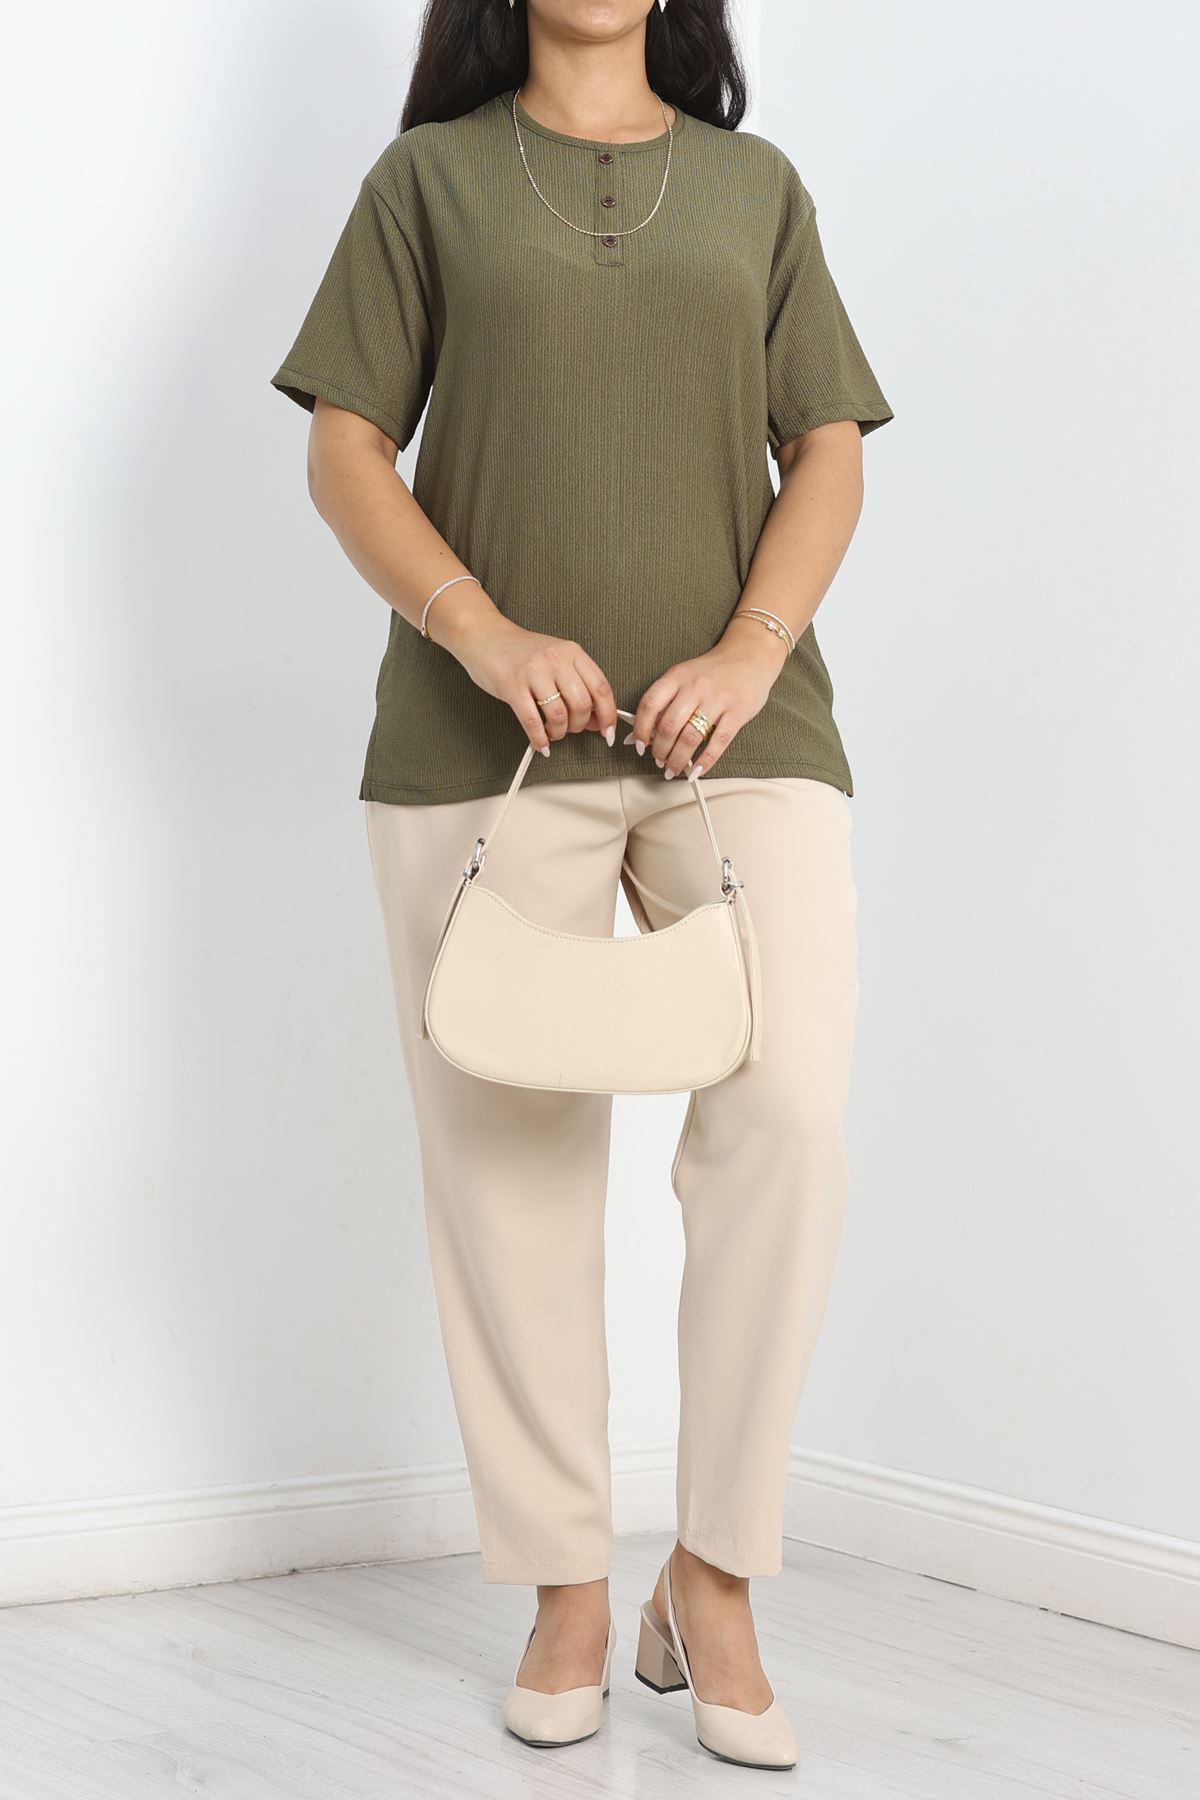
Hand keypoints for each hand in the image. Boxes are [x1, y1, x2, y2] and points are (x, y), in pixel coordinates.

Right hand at [431, 596, 617, 755]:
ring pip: (559, 715)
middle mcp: (555, 660)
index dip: (608, 715)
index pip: (601, 688)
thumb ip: (578, 685)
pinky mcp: (512, 687)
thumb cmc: (521, 651)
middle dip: (580, 726)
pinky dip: (539, 739)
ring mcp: (533, 673)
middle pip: (582, 705)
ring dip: (559, 733)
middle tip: (571, 729)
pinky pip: (532, 721)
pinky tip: (541, 744)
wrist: (484, 636)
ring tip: (553, 733)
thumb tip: (596, 719)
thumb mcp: (556, 659)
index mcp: (572, 652)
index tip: (608, 731)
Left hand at [627, 625, 788, 778]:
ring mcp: (717, 700)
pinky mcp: (737, 713)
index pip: (650, 704)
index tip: (639, 744)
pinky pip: (718, 743)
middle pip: (669, 726)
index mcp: (677, 676)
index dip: (641, 728)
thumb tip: (646, 732)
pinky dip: (705, 761)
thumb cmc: (714, 671)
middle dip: (660, 750)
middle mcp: (695, 687)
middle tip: (659, 760)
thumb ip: (666, 700)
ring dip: (678, 759)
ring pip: (690, 737)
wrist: (750, 655)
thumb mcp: (685, 675)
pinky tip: (697, 770)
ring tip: (673, 769)